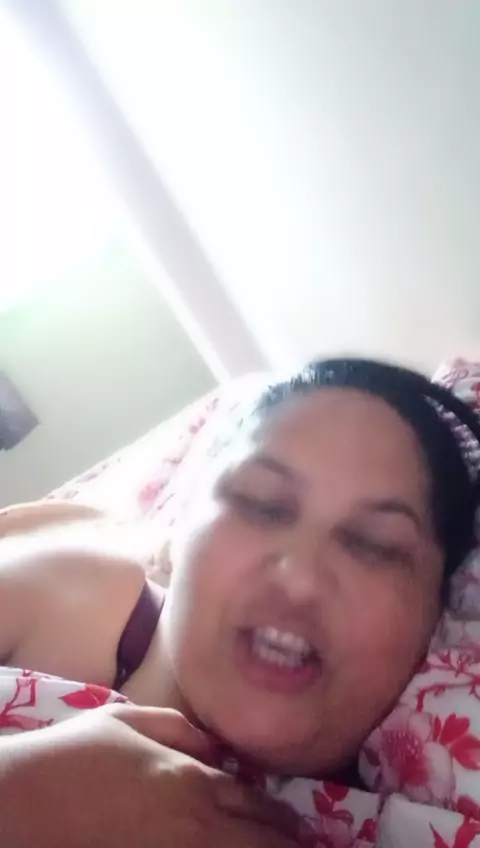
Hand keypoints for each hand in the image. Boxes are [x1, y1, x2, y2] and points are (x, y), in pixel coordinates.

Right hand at [0, 704, 299, 846]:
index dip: (284, 821)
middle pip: (260, 841)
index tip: (302, 828)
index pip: (256, 804)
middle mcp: (194, 822)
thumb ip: (180, 730)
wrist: (26, 802)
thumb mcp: (128, 720)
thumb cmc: (74, 755)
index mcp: (190, 778)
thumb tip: (216, 746)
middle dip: (288, 845)